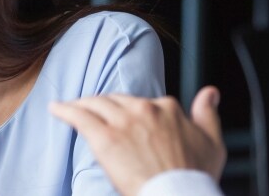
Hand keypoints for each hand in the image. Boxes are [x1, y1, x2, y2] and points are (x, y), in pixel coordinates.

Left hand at [49, 86, 225, 195]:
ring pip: (96, 104)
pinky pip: (80, 116)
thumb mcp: (212, 143)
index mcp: (168, 108)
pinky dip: (65, 110)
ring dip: (82, 104)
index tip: (125, 118)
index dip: (132, 111)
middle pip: (116, 100)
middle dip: (104, 105)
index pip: (142, 102)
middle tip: (93, 111)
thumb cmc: (194, 176)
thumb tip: (210, 93)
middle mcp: (145, 109)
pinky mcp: (105, 138)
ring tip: (72, 107)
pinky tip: (56, 108)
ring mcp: (123, 122)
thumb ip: (207, 114)